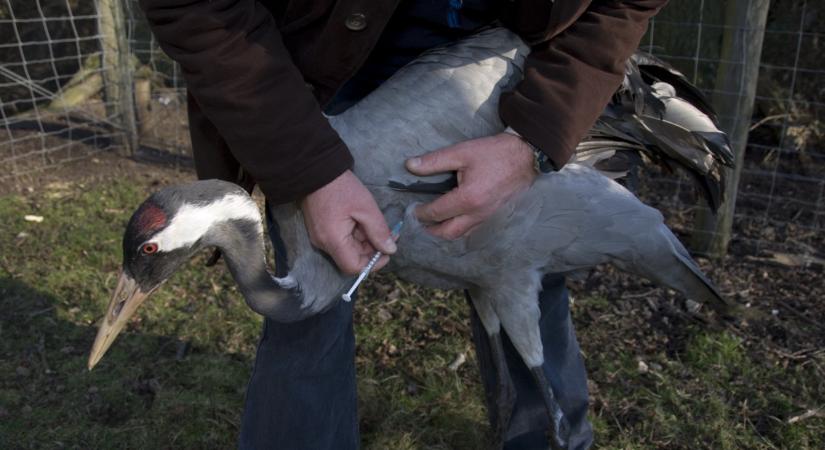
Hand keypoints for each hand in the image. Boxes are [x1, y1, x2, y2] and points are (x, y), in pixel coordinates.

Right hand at [301, 170, 395, 274]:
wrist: (316, 170)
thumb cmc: (341, 187)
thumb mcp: (366, 208)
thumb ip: (379, 231)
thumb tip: (390, 250)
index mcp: (333, 240)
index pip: (353, 267)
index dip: (373, 264)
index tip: (387, 252)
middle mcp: (323, 243)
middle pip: (351, 258)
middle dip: (371, 250)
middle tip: (387, 234)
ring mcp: (319, 237)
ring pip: (347, 249)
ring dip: (364, 241)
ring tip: (374, 223)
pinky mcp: (320, 230)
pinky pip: (340, 240)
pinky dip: (354, 235)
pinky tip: (362, 221)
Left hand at [406, 133, 536, 239]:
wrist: (526, 156)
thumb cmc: (494, 153)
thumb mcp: (462, 152)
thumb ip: (434, 161)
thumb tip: (410, 166)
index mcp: (468, 198)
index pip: (437, 213)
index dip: (420, 213)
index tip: (412, 210)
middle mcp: (478, 213)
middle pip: (448, 233)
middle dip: (430, 231)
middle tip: (419, 223)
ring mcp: (488, 217)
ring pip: (461, 234)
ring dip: (445, 232)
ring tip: (433, 224)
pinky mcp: (494, 216)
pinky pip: (473, 230)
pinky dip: (460, 229)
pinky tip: (453, 220)